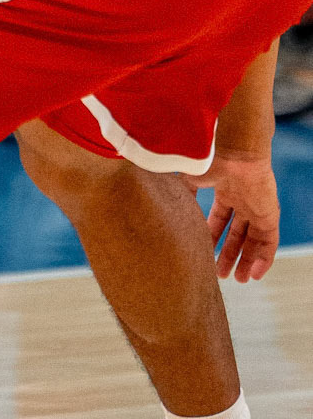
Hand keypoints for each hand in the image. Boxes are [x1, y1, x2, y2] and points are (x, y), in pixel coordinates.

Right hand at [188, 151, 278, 280]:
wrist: (234, 147)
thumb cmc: (208, 155)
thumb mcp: (186, 174)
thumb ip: (176, 189)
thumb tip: (157, 198)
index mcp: (224, 187)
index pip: (220, 217)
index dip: (212, 235)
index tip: (203, 251)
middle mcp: (242, 198)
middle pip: (238, 232)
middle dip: (228, 253)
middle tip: (219, 273)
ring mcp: (257, 207)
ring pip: (253, 240)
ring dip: (245, 260)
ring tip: (236, 279)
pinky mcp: (270, 214)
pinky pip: (269, 243)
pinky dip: (263, 260)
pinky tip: (253, 274)